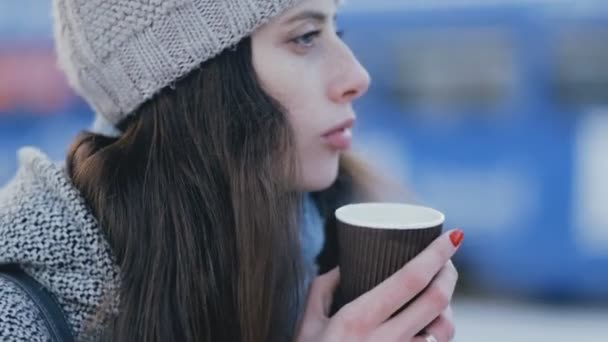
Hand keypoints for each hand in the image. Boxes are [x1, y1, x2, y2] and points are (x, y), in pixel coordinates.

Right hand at [295, 229, 461, 341]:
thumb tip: (345, 264)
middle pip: (436, 299)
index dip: (437, 254)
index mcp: (358, 319)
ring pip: (444, 327)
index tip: (454, 235)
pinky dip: (440, 331)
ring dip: (448, 305)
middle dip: (449, 272)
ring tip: (440, 290)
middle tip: (448, 258)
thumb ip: (322, 288)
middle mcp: (385, 340)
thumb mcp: (308, 324)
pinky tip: (432, 321)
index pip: (410, 279)